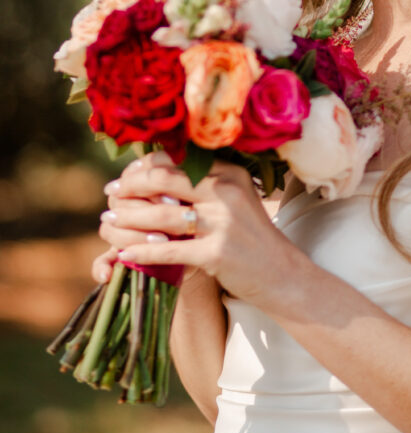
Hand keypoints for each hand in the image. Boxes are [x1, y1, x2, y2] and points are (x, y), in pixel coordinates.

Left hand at [96, 151, 304, 304]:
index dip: (144, 165)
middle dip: (130, 185)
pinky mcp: (216, 253)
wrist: (280, 272)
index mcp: (228, 172)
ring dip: (128, 218)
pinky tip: (124, 253)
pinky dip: (141, 251)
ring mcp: (222, 222)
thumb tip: (159, 171)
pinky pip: (168, 250)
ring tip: (109, 221)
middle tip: (111, 193)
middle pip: (163, 179)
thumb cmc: (250, 235)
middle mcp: (225, 191)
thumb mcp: (235, 199)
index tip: (126, 175)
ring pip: (161, 214)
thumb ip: (206, 184)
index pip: (176, 159)